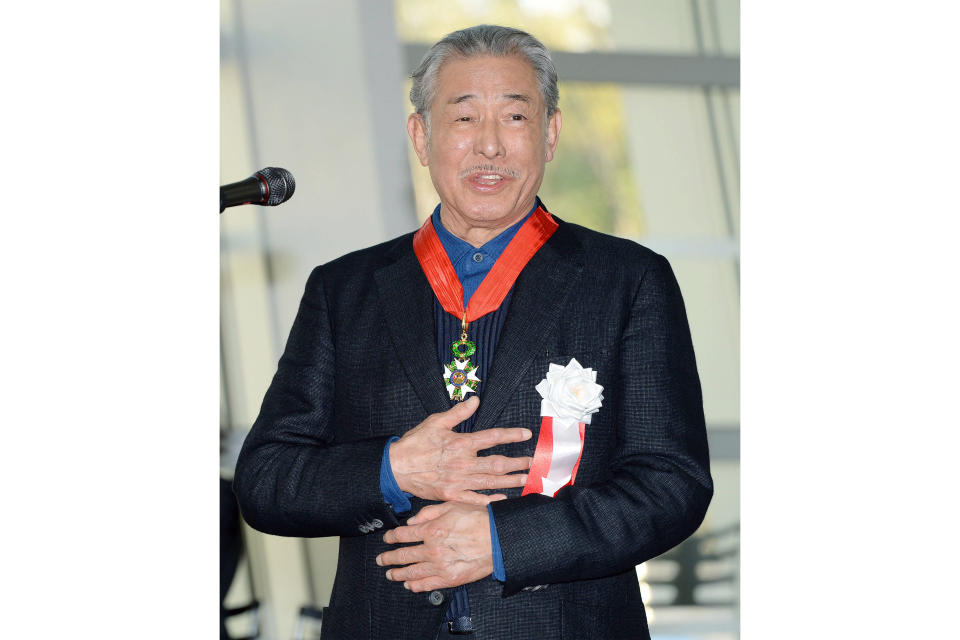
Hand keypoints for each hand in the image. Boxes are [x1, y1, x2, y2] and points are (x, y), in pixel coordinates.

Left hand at [378, 501, 495, 590]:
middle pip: (403, 555)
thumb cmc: (479, 519)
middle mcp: (432, 549)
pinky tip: (409, 585)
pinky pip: (427, 584)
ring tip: (390, 574)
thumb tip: (411, 521)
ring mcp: (440, 566)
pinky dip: (415, 586)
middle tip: (381, 559)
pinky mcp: (450, 579)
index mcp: (431, 530)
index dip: (392, 537)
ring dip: (398, 573)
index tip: (387, 539)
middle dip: (389, 557)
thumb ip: (428, 513)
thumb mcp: (452, 506)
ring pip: (412, 572)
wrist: (499, 538)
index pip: (403, 534)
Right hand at [390, 396, 531, 505]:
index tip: (526, 435)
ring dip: (510, 481)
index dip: (512, 435)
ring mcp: (458, 482)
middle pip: (497, 464)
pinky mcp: (452, 495)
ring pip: (490, 482)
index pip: (493, 437)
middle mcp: (463, 463)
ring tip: (525, 479)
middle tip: (532, 463)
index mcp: (461, 443)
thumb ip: (458, 412)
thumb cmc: (415, 443)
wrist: (396, 467)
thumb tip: (475, 400)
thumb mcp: (436, 422)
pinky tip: (502, 498)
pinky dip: (490, 499)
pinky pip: (475, 499)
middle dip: (517, 463)